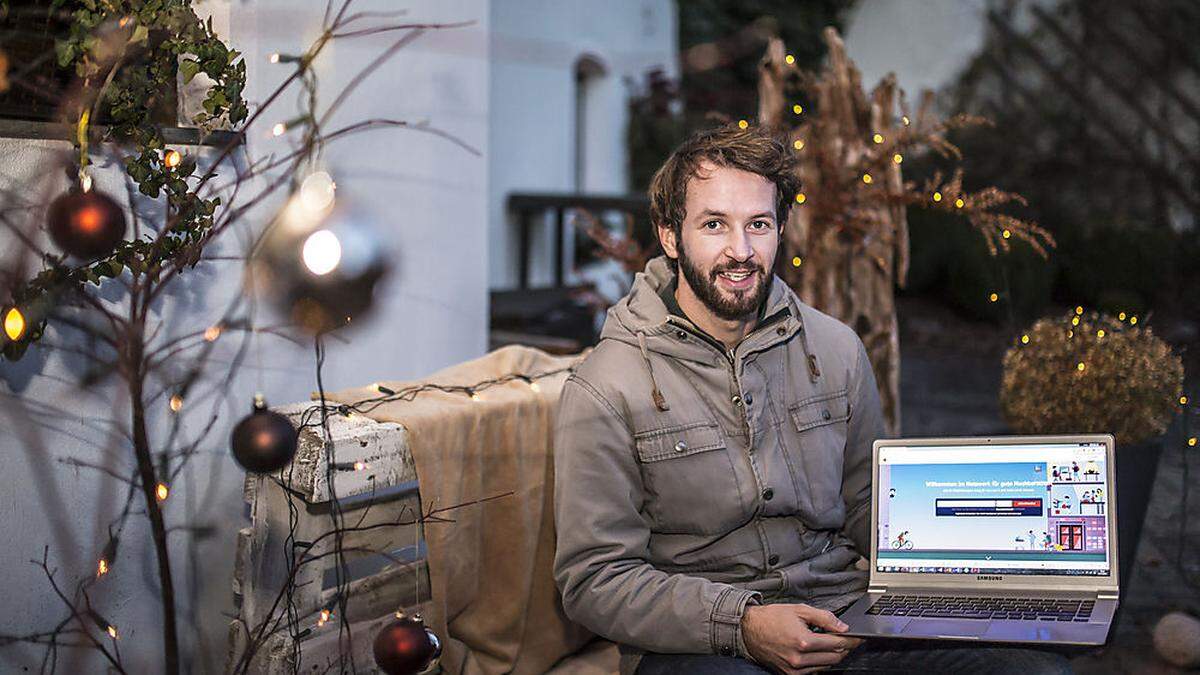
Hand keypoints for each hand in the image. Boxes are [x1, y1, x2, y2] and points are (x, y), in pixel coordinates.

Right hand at [740, 603, 863, 673]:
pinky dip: (819, 663)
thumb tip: (843, 627)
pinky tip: (816, 652)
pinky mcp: (790, 674)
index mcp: (803, 641)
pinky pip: (813, 672)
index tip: (859, 637)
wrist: (748, 629)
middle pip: (834, 658)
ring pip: (826, 667)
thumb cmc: (771, 618)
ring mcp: (794, 669)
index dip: (851, 640)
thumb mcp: (799, 610)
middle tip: (845, 638)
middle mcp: (799, 658)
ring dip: (831, 656)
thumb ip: (824, 618)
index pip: (837, 643)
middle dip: (843, 648)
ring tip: (827, 642)